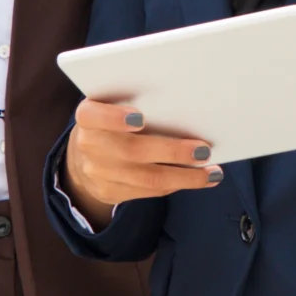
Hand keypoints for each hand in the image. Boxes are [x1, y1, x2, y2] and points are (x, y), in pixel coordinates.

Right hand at [64, 97, 224, 226]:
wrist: (84, 156)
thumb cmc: (111, 121)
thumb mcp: (112, 106)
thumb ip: (137, 103)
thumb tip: (185, 107)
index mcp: (88, 116)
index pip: (93, 116)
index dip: (114, 118)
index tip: (140, 117)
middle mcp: (89, 145)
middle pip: (131, 151)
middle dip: (171, 151)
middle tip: (203, 150)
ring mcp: (98, 173)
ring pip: (146, 178)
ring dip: (184, 177)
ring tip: (211, 172)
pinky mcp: (110, 192)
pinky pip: (148, 191)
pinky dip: (176, 185)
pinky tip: (198, 179)